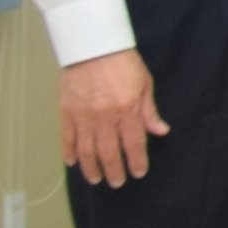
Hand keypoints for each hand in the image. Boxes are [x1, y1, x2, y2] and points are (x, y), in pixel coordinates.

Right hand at [60, 50, 167, 185]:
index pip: (134, 143)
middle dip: (114, 170)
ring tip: (96, 179)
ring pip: (87, 150)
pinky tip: (74, 163)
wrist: (92, 45)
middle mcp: (104, 117)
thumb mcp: (144, 83)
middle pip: (109, 152)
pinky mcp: (66, 112)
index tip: (138, 173)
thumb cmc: (122, 62)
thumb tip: (161, 132)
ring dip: (92, 168)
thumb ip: (149, 111)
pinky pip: (67, 138)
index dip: (137, 161)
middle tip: (117, 183)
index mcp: (127, 109)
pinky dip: (70, 153)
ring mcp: (83, 116)